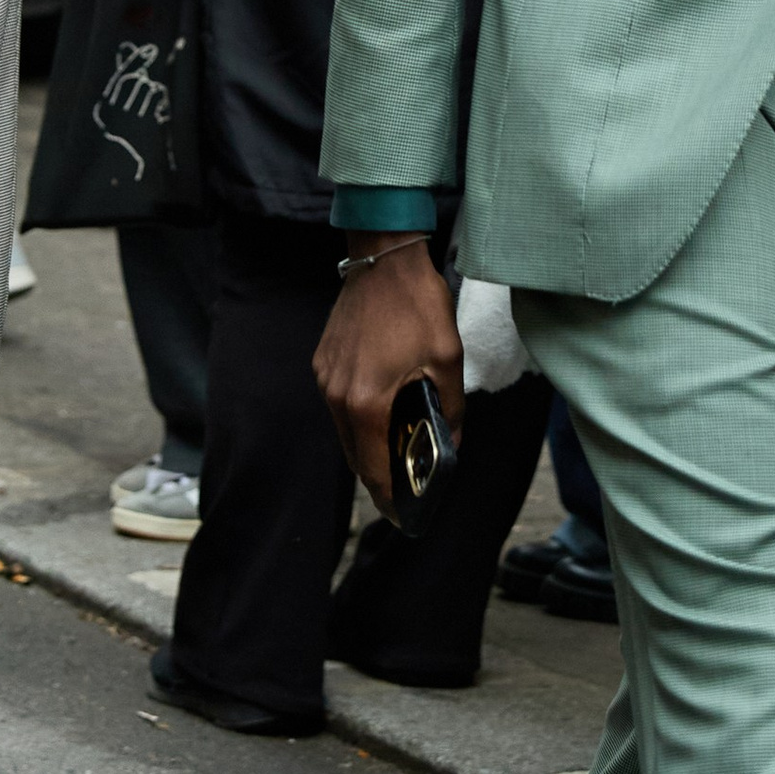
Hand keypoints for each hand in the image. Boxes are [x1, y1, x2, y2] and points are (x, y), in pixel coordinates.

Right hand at [313, 235, 462, 517]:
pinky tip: (382, 415)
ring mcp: (325, 378)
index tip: (404, 517)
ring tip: (397, 455)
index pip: (373, 469)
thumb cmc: (417, 305)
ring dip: (368, 448)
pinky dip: (359, 420)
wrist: (383, 256)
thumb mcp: (447, 359)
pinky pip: (339, 405)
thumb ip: (449, 409)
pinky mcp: (323, 362)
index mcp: (366, 403)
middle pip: (355, 456)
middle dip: (378, 478)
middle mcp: (336, 396)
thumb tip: (451, 443)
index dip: (389, 498)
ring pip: (345, 432)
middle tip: (404, 492)